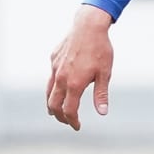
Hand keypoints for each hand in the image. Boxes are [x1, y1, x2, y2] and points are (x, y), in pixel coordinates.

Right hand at [46, 6, 115, 129]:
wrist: (88, 26)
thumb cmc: (100, 50)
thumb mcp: (104, 74)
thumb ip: (101, 95)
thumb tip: (102, 113)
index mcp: (74, 84)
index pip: (69, 110)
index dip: (72, 121)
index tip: (77, 126)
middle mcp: (61, 78)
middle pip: (54, 105)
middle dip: (60, 116)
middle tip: (67, 121)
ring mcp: (55, 68)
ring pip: (48, 92)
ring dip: (52, 104)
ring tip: (56, 111)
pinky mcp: (53, 59)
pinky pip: (51, 77)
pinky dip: (53, 87)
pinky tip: (59, 88)